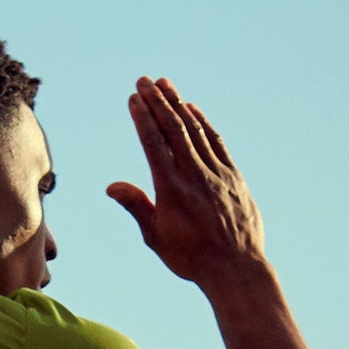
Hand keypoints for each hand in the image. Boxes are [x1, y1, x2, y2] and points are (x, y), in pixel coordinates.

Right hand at [105, 78, 268, 290]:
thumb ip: (136, 206)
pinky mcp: (233, 176)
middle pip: (174, 129)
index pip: (154, 144)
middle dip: (158, 101)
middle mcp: (195, 175)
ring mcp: (217, 173)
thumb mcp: (156, 237)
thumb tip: (112, 186)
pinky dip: (203, 123)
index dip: (142, 118)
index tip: (134, 98)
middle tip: (145, 80)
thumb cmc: (191, 258)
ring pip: (195, 130)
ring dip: (178, 104)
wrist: (236, 268)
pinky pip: (216, 142)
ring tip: (165, 84)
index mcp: (171, 190)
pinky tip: (193, 109)